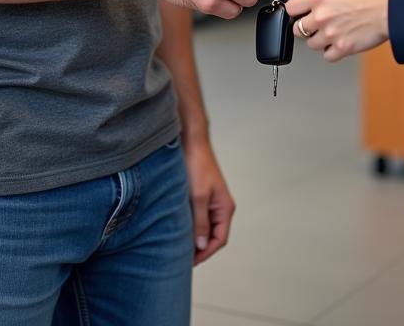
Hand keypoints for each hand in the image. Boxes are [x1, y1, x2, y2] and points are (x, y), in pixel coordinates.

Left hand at [182, 135, 234, 265]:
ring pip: (205, 226)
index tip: (190, 261)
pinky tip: (177, 228)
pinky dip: (190, 224)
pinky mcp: (202, 196)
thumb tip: (202, 245)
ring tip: (178, 244)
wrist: (191, 142)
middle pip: (213, 235)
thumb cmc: (197, 166)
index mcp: (226, 208)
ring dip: (194, 236)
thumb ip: (200, 223)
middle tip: (181, 256)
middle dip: (199, 247)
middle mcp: (221, 206)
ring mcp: (212, 201)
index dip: (206, 253)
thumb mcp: (198, 197)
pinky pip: (199, 216)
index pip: (220, 240)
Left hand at [284, 0, 390, 61]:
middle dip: (305, 28)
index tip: (300, 12)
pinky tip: (339, 43)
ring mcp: (331, 33)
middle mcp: (322, 16)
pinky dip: (332, 52)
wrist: (390, 8)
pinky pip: (327, 56)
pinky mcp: (342, 48)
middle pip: (297, 29)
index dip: (295, 11)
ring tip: (330, 34)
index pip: (290, 8)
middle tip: (316, 25)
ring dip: (319, 41)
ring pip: (311, 44)